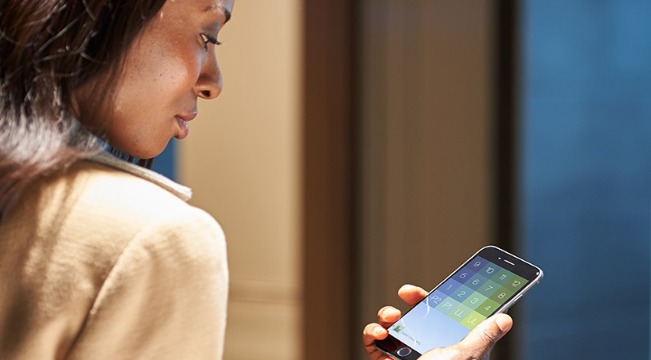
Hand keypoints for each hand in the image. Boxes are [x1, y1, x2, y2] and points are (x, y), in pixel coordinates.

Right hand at [362, 284, 512, 359]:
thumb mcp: (465, 354)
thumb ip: (482, 336)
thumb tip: (505, 319)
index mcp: (449, 346)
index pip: (443, 315)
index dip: (435, 298)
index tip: (430, 286)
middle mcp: (427, 349)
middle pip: (416, 316)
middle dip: (410, 301)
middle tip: (406, 293)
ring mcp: (406, 355)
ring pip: (392, 326)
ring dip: (386, 315)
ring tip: (389, 317)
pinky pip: (374, 344)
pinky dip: (372, 333)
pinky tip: (379, 333)